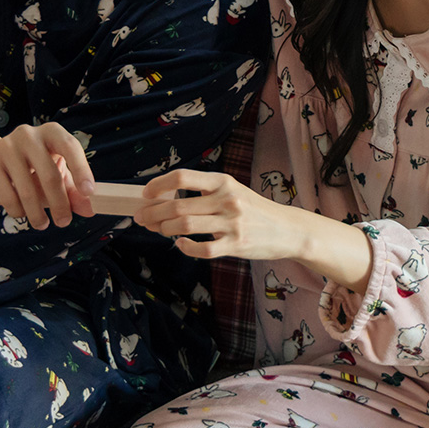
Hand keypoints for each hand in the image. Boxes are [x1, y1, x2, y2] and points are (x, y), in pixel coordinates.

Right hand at [0, 123, 94, 229]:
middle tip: (64, 222)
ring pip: (28, 190)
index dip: (81, 169)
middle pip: (50, 174)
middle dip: (59, 203)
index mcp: (51, 132)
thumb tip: (90, 209)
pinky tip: (22, 213)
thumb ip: (74, 190)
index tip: (88, 192)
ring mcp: (6, 147)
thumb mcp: (57, 174)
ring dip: (37, 213)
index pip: (70, 146)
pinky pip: (8, 196)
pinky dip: (18, 211)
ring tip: (42, 224)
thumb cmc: (32, 168)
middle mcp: (28, 135)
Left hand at [135, 169, 372, 292]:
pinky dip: (185, 247)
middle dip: (153, 212)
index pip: (182, 177)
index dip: (159, 185)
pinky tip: (180, 244)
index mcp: (223, 182)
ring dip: (164, 229)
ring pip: (186, 226)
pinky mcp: (236, 245)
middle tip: (141, 217)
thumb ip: (203, 193)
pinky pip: (202, 249)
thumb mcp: (231, 190)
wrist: (287, 229)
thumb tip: (164, 198)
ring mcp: (232, 224)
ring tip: (158, 229)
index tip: (145, 194)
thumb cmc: (253, 209)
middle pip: (178, 206)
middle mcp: (227, 200)